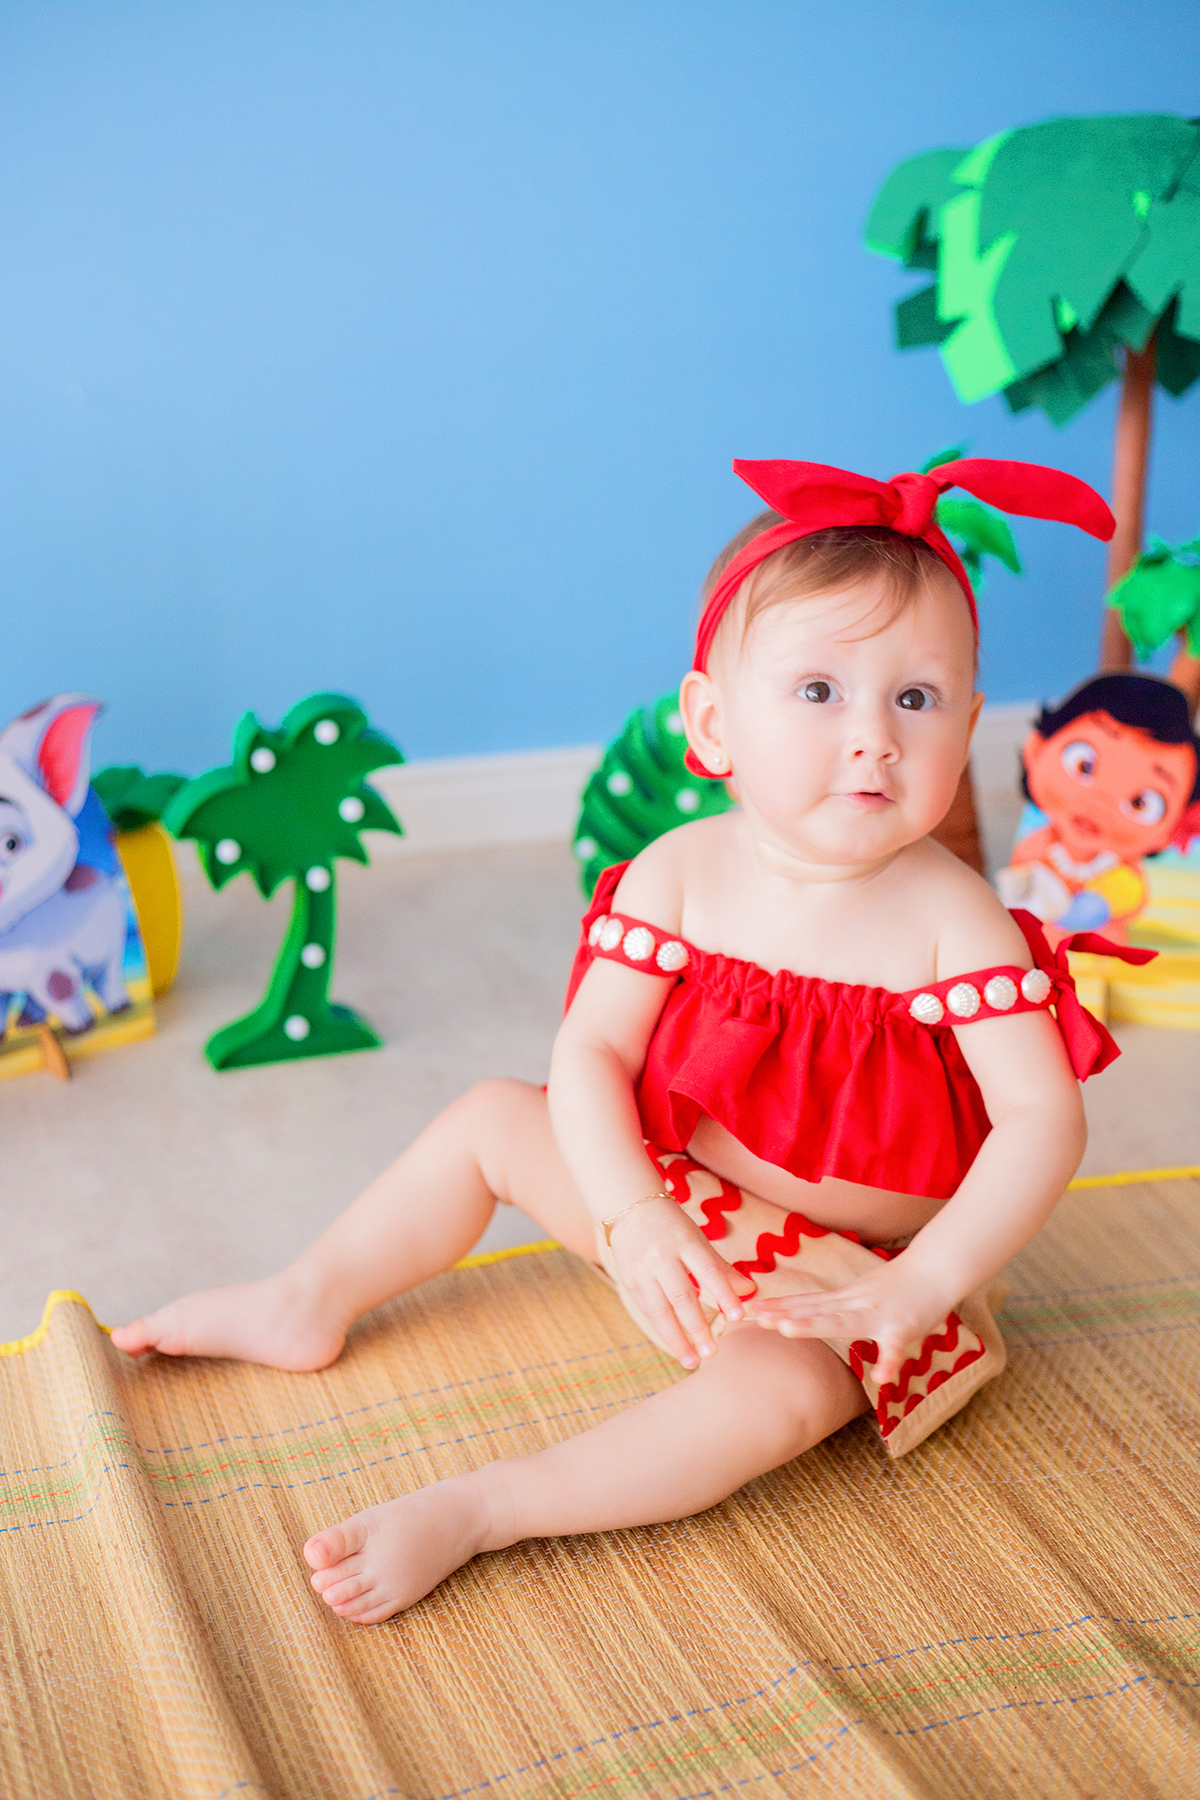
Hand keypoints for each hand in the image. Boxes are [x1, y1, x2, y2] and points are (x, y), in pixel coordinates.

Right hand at [609, 1198, 753, 1368]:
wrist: (630, 1208)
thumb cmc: (673, 1226)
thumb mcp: (698, 1239)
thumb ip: (721, 1268)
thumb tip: (749, 1292)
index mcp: (684, 1241)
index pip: (708, 1271)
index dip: (723, 1294)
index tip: (737, 1317)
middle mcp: (661, 1257)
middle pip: (682, 1297)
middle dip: (698, 1328)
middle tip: (713, 1354)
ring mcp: (641, 1270)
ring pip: (661, 1311)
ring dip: (677, 1339)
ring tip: (693, 1361)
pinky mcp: (628, 1281)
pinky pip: (648, 1311)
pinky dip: (663, 1330)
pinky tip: (676, 1345)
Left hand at [750, 1264, 950, 1387]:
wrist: (938, 1268)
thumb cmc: (901, 1284)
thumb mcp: (864, 1292)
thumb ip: (840, 1306)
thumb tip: (814, 1314)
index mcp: (847, 1298)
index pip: (809, 1302)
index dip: (781, 1306)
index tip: (751, 1310)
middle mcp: (857, 1303)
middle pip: (817, 1309)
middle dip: (786, 1314)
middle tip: (757, 1318)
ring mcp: (879, 1314)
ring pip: (843, 1320)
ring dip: (814, 1324)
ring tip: (786, 1330)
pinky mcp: (903, 1326)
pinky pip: (894, 1347)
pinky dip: (889, 1361)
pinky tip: (881, 1379)